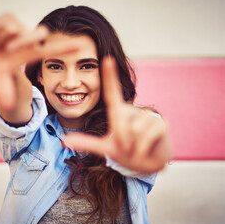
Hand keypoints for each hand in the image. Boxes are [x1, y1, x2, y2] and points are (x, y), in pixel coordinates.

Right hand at [0, 14, 80, 109]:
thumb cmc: (5, 77)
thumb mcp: (4, 88)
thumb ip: (5, 94)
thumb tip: (6, 106)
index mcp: (31, 55)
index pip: (50, 51)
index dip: (64, 48)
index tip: (78, 47)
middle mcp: (28, 41)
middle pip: (38, 33)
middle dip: (24, 41)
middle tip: (10, 49)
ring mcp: (19, 29)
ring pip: (14, 24)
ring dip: (2, 33)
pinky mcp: (8, 20)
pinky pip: (3, 19)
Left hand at [63, 57, 171, 172]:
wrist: (149, 164)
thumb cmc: (126, 152)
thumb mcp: (105, 148)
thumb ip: (87, 143)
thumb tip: (64, 140)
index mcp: (118, 112)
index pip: (112, 92)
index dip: (109, 76)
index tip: (107, 58)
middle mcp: (132, 110)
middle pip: (120, 122)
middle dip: (121, 141)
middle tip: (126, 149)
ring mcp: (147, 115)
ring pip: (134, 131)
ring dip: (133, 148)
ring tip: (137, 149)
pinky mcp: (160, 123)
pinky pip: (146, 137)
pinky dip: (142, 150)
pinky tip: (147, 150)